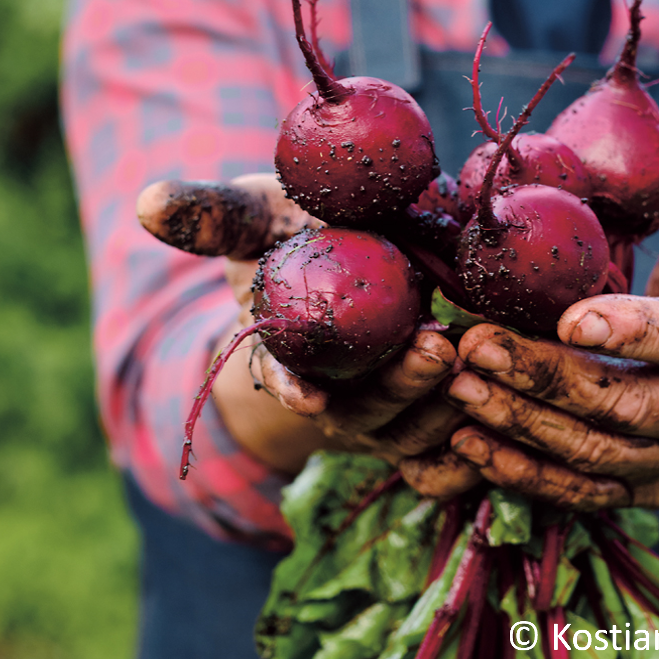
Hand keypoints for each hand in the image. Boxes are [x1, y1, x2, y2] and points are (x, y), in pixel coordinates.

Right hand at [136, 174, 480, 496]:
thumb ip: (214, 214)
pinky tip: (509, 411)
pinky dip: (474, 448)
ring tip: (486, 359)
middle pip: (369, 412)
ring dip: (449, 404)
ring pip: (418, 433)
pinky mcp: (432, 419)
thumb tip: (149, 202)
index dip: (293, 389)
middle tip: (436, 348)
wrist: (343, 269)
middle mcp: (340, 397)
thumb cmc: (295, 239)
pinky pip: (450, 456)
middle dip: (399, 387)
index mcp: (291, 356)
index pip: (285, 381)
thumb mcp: (255, 218)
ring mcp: (388, 416)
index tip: (310, 395)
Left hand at [442, 117, 658, 509]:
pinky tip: (469, 441)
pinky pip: (581, 492)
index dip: (632, 332)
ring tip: (461, 384)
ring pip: (595, 455)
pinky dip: (525, 473)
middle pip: (625, 405)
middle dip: (547, 377)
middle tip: (476, 344)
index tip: (567, 317)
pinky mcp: (644, 489)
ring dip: (523, 424)